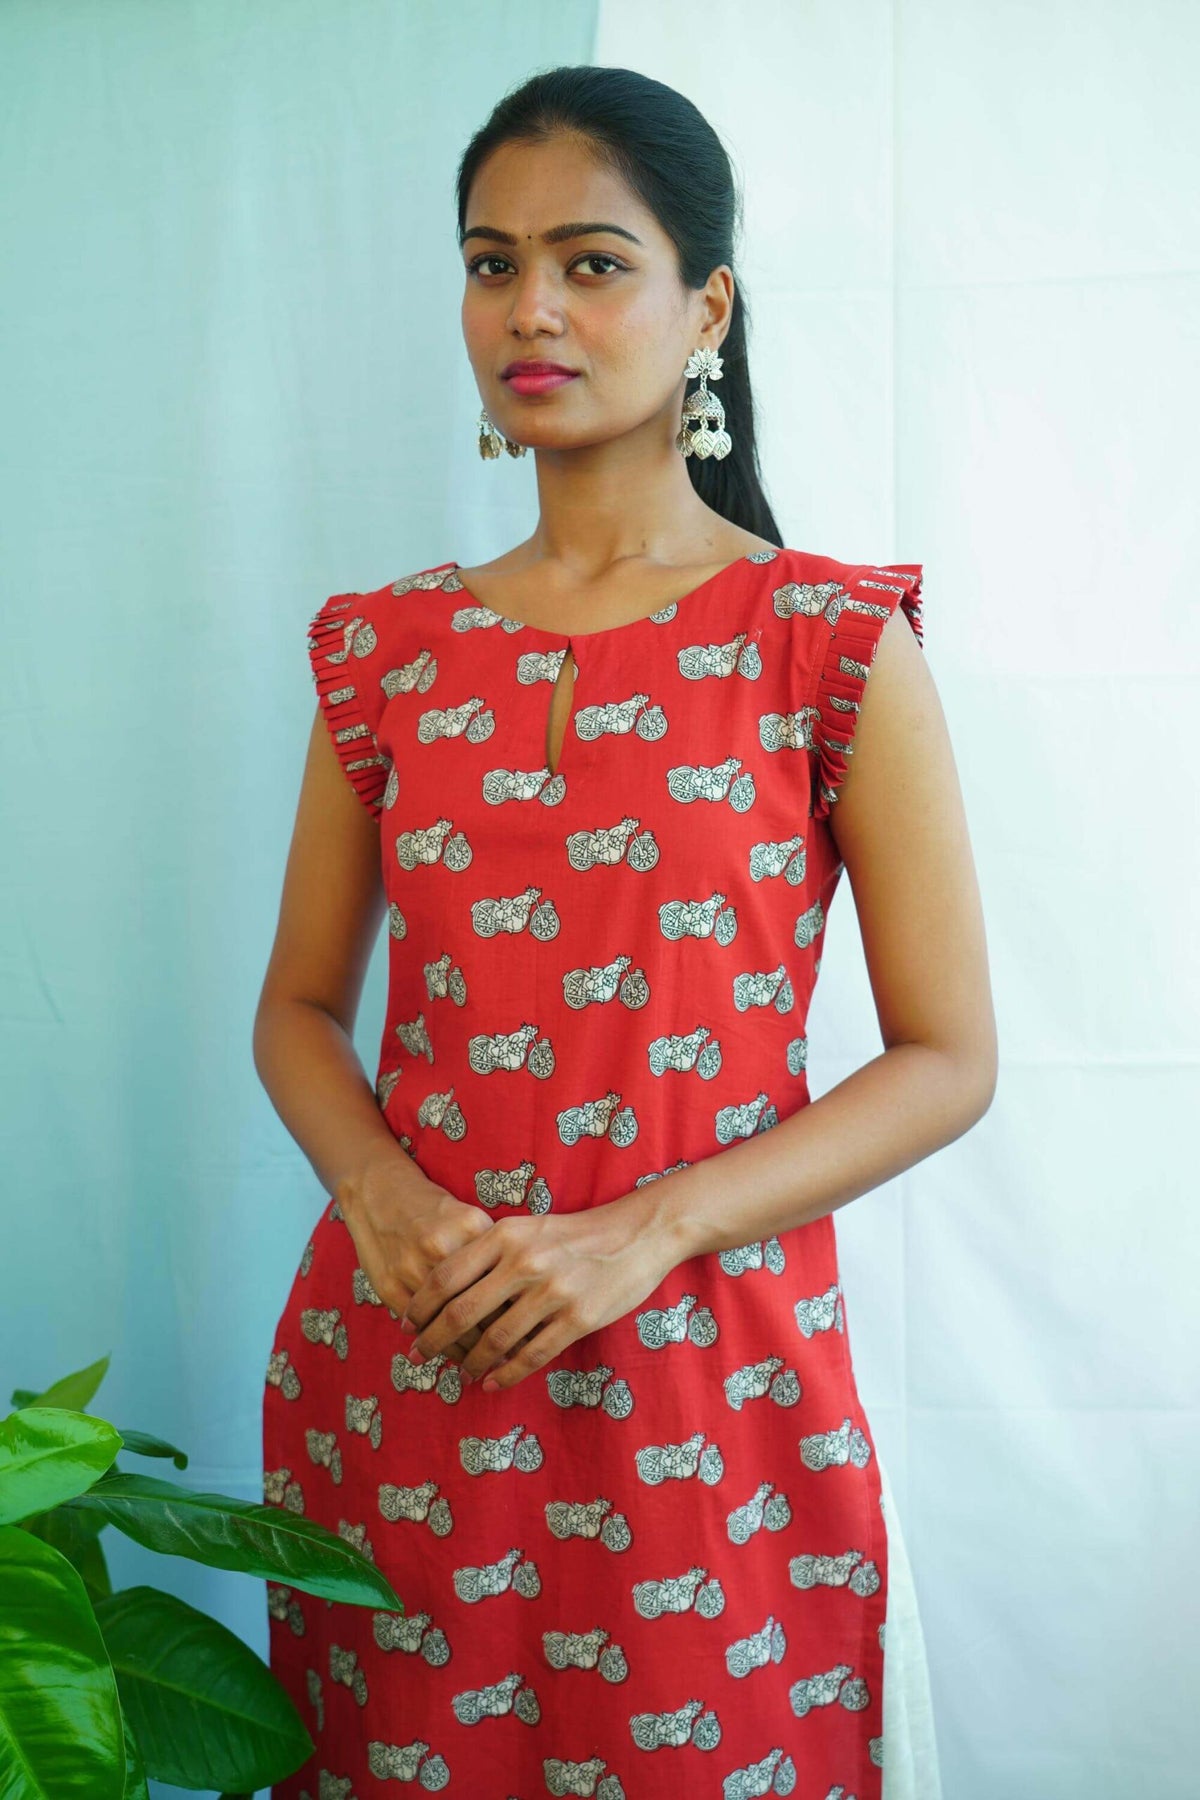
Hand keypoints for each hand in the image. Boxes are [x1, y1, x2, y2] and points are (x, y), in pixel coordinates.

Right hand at [334, 1156, 514, 1366]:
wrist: (380, 1193)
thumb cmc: (435, 1211)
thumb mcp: (471, 1220)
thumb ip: (494, 1254)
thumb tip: (523, 1302)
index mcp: (471, 1227)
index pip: (504, 1282)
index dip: (519, 1313)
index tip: (531, 1335)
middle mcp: (442, 1247)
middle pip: (479, 1307)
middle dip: (497, 1341)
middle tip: (510, 1359)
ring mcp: (413, 1268)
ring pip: (450, 1325)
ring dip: (469, 1352)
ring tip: (484, 1368)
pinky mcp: (390, 1285)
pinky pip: (423, 1328)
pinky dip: (441, 1348)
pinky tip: (456, 1358)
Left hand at [403, 1197, 677, 1392]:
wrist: (635, 1235)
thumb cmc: (575, 1233)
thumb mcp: (527, 1228)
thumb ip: (490, 1250)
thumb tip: (446, 1286)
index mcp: (506, 1235)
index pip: (447, 1275)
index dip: (421, 1305)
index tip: (406, 1324)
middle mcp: (524, 1263)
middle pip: (462, 1312)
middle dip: (433, 1340)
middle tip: (418, 1356)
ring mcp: (551, 1293)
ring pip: (495, 1340)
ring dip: (471, 1362)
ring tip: (460, 1372)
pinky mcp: (577, 1319)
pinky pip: (532, 1355)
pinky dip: (506, 1374)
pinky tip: (492, 1382)